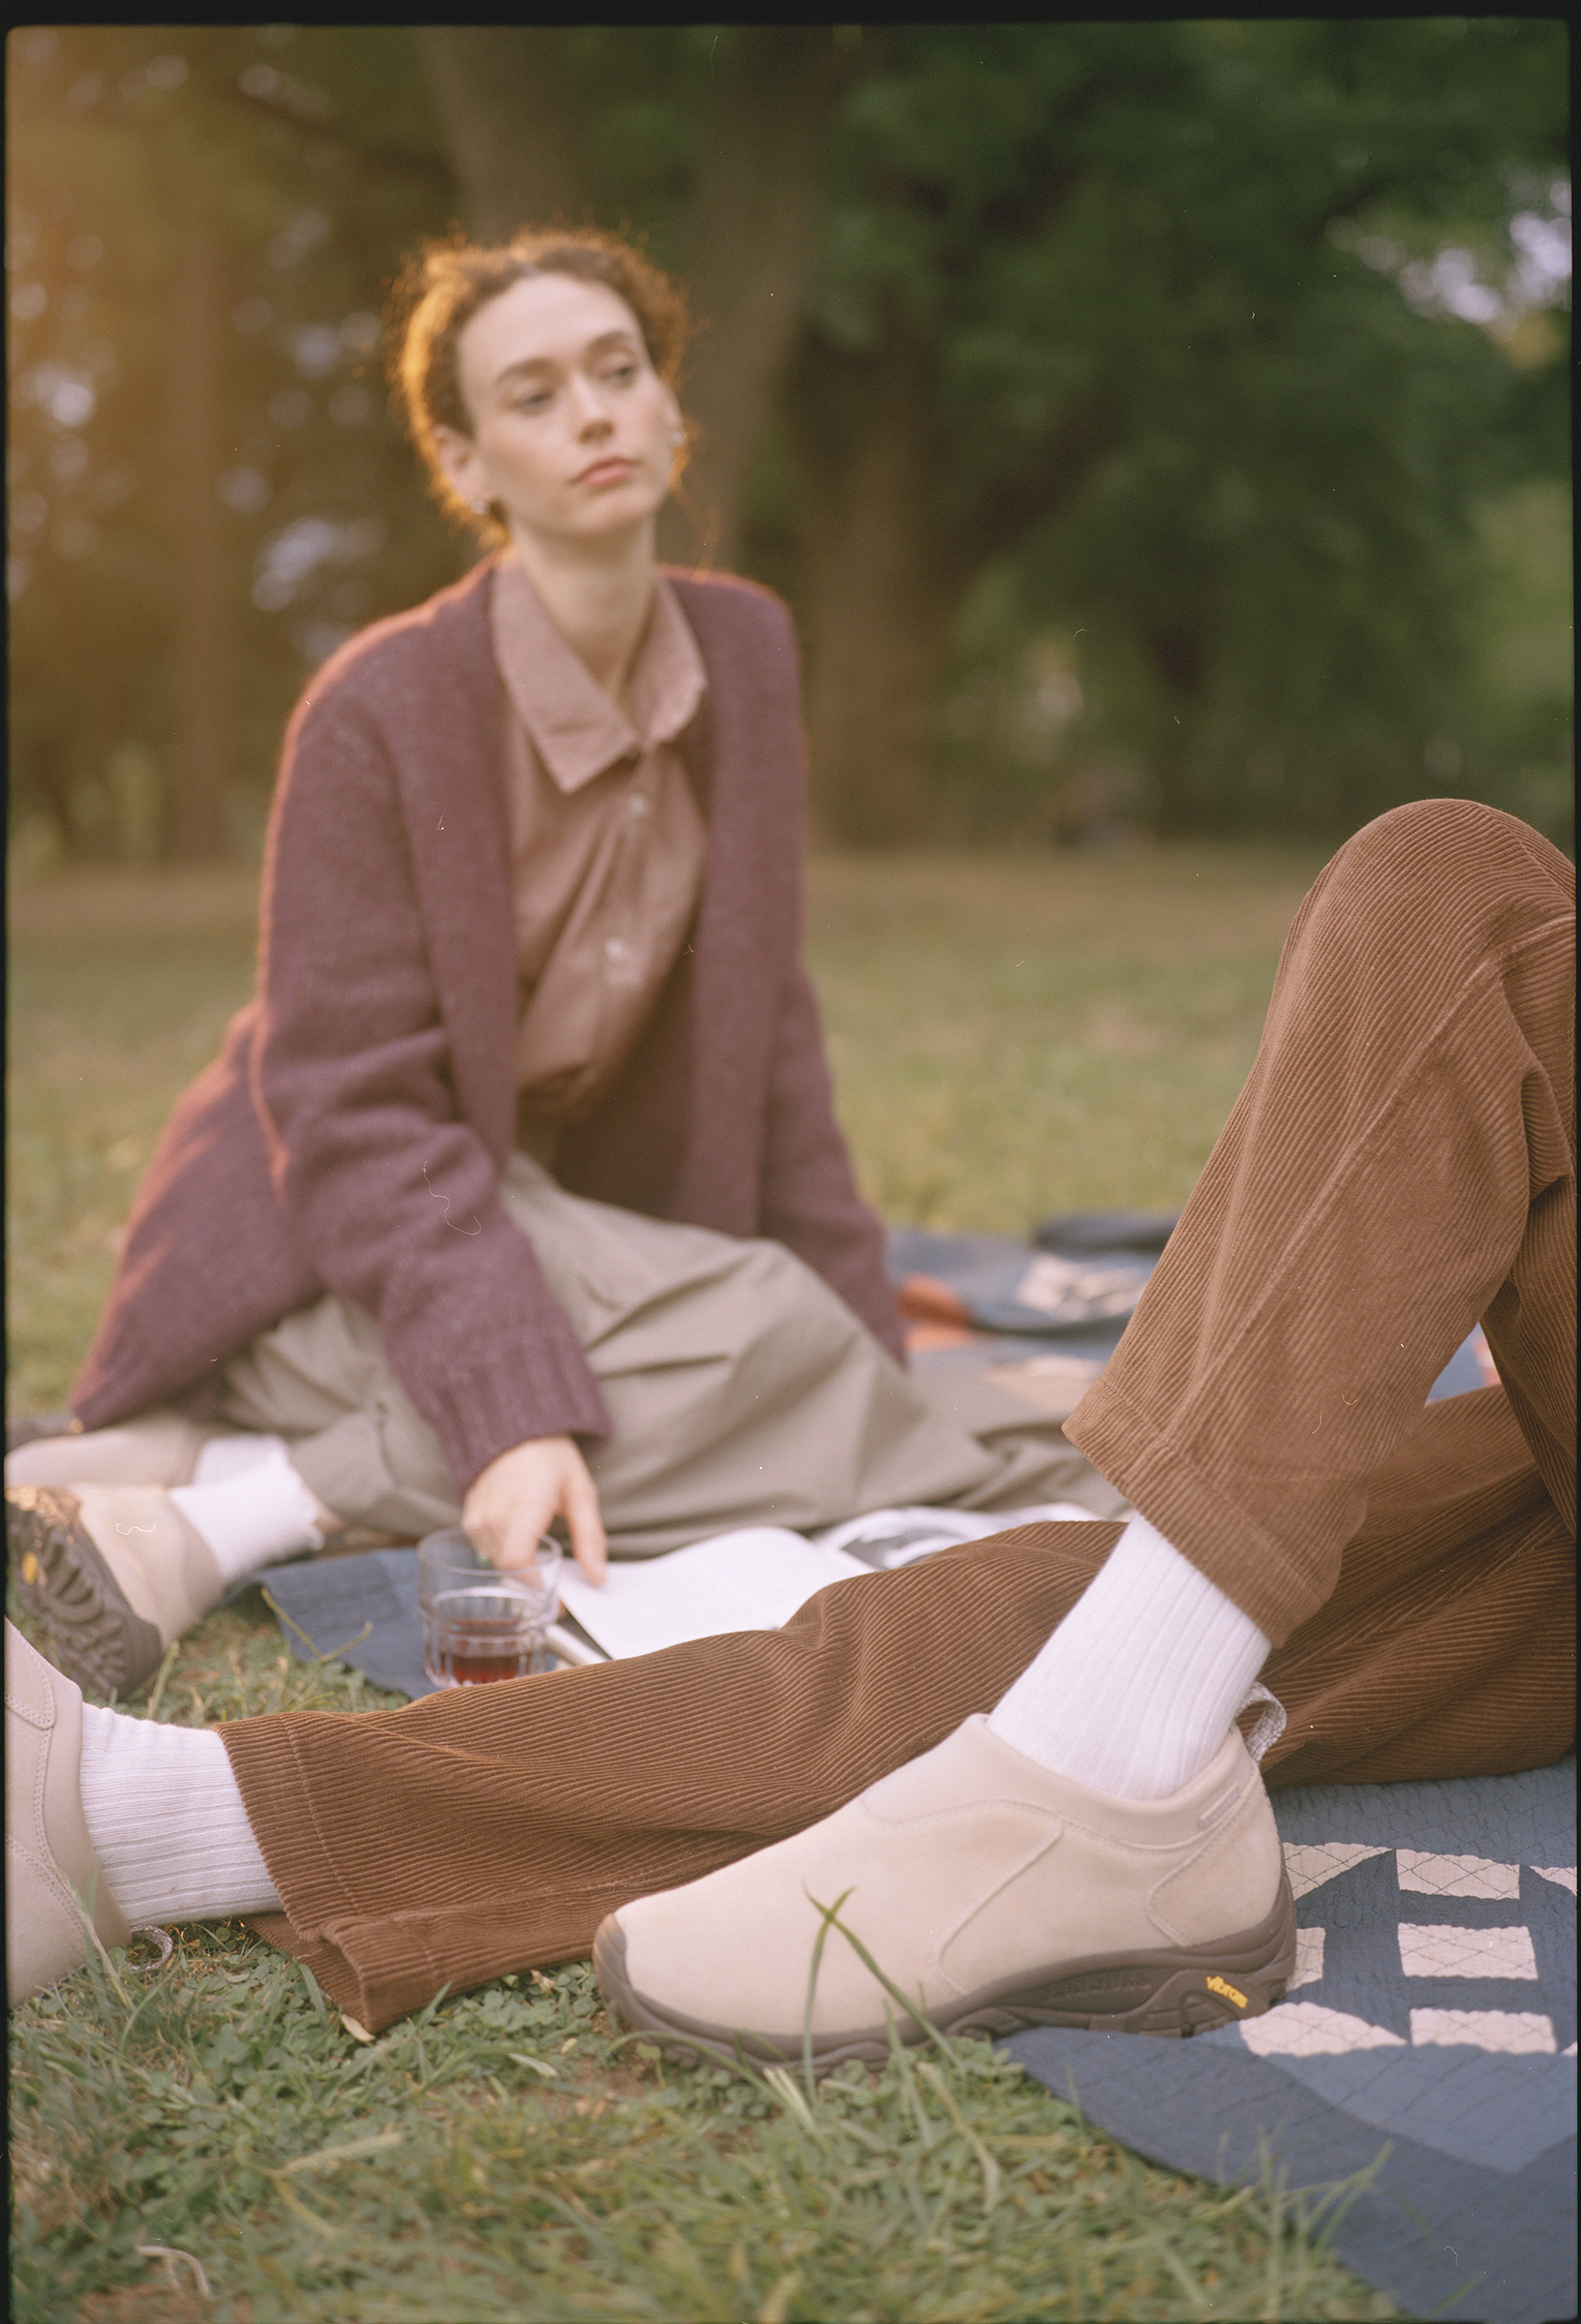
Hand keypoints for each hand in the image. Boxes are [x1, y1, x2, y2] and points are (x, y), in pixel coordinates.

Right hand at [461, 1435, 607, 1585]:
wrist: (516, 1428)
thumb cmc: (551, 1458)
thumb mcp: (581, 1493)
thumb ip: (590, 1537)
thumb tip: (597, 1577)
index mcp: (527, 1505)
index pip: (516, 1561)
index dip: (533, 1584)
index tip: (552, 1592)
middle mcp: (496, 1511)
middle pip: (506, 1567)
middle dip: (530, 1578)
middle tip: (551, 1576)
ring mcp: (477, 1513)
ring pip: (493, 1560)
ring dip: (515, 1564)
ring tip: (534, 1548)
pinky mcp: (468, 1514)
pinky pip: (482, 1547)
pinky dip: (500, 1550)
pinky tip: (516, 1535)